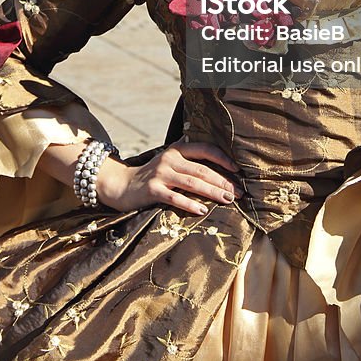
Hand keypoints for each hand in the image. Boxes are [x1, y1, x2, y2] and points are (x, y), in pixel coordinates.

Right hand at [97, 141, 242, 215]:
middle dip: (223, 181)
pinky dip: (190, 204)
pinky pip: (175, 197)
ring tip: (228, 200)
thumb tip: (215, 162)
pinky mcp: (153, 190)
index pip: (205, 150)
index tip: (238, 170)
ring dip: (213, 192)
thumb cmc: (152, 176)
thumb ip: (187, 158)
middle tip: (239, 192)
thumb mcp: (169, 161)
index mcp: (177, 149)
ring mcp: (161, 174)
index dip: (223, 159)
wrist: (121, 185)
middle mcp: (170, 159)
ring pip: (192, 183)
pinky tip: (203, 210)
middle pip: (202, 169)